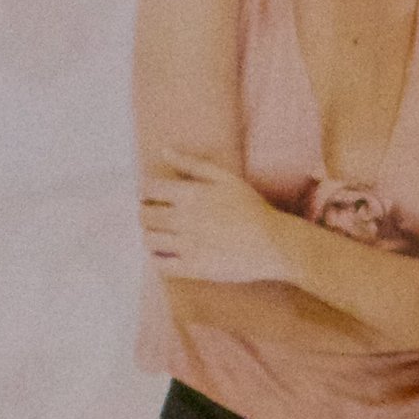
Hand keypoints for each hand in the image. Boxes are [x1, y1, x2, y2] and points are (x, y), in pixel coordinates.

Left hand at [141, 156, 288, 283]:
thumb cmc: (252, 208)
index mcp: (191, 194)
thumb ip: (192, 164)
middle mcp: (184, 218)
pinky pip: (160, 265)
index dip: (146, 192)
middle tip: (156, 216)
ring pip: (149, 240)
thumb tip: (164, 151)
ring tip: (162, 235)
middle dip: (145, 213)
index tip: (154, 196)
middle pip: (145, 215)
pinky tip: (168, 254)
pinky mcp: (193, 267)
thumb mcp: (226, 178)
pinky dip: (157, 259)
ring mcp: (188, 244)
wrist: (274, 244)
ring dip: (150, 235)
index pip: (149, 189)